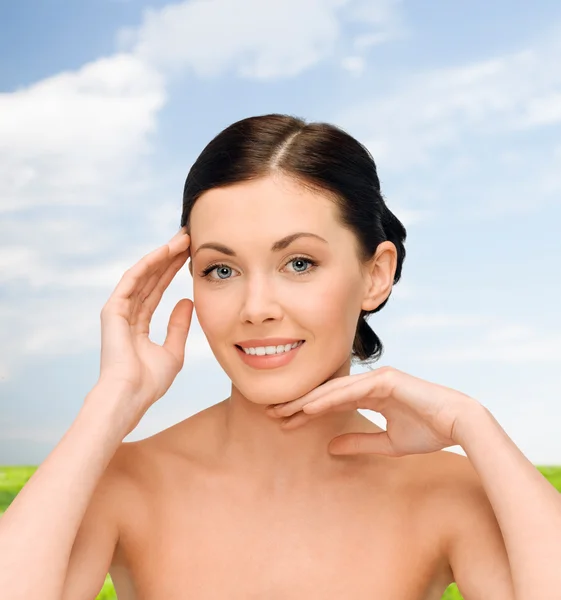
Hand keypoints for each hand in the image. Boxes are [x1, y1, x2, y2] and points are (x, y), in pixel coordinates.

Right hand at [96, 227, 192, 431]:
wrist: (130, 396)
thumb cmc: (150, 382)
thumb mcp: (174, 352)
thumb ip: (179, 326)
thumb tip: (186, 301)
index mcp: (138, 325)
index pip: (157, 290)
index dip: (173, 271)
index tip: (190, 255)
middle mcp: (127, 314)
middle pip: (151, 278)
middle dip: (169, 258)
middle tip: (188, 237)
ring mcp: (118, 310)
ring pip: (143, 275)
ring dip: (162, 255)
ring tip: (182, 238)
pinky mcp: (113, 309)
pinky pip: (133, 280)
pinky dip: (148, 264)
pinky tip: (164, 251)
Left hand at [266, 367, 478, 455]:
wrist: (459, 425)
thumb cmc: (429, 432)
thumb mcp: (387, 443)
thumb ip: (359, 442)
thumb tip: (330, 448)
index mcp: (370, 395)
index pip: (331, 402)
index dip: (306, 412)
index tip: (284, 423)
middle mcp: (370, 383)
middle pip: (326, 392)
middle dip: (299, 403)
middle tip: (271, 413)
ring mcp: (377, 378)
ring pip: (334, 389)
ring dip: (307, 399)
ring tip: (282, 410)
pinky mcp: (386, 379)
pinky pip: (351, 389)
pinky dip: (329, 397)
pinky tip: (308, 406)